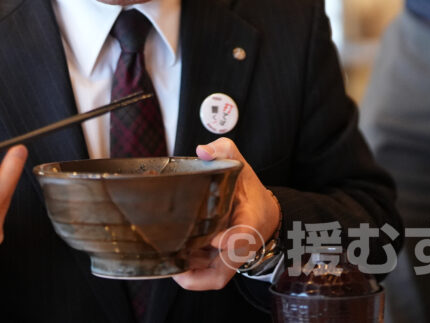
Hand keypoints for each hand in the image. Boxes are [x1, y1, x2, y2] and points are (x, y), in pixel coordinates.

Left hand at [172, 137, 281, 290]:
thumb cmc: (249, 190)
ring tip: (163, 261)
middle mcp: (242, 246)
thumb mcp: (240, 164)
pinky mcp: (222, 263)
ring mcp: (231, 258)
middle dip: (196, 273)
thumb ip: (223, 151)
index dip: (230, 241)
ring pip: (211, 278)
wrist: (266, 213)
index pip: (243, 236)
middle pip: (221, 272)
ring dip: (187, 274)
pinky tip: (169, 260)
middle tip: (171, 261)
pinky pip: (205, 276)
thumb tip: (202, 151)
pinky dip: (188, 273)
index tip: (214, 238)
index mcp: (251, 219)